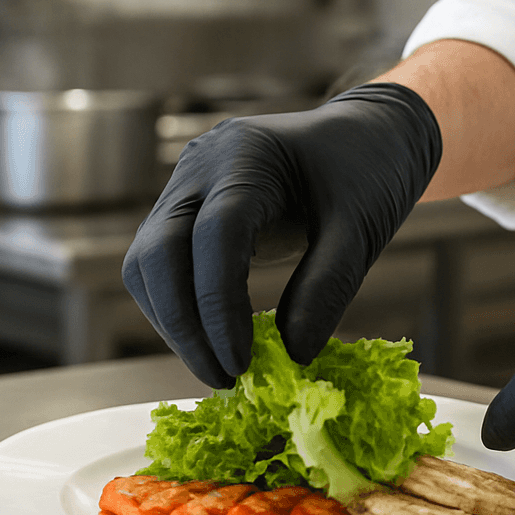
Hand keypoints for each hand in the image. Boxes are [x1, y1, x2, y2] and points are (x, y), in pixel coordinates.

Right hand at [122, 83, 440, 385]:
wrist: (365, 135)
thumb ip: (328, 286)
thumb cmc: (368, 173)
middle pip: (158, 252)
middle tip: (224, 379)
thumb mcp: (362, 228)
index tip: (241, 364)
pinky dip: (181, 307)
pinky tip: (215, 339)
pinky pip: (160, 265)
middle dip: (183, 325)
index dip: (219, 307)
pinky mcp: (184, 209)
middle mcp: (200, 166)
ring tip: (222, 368)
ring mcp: (185, 186)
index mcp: (247, 155)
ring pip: (146, 264)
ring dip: (175, 322)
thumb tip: (292, 356)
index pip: (214, 235)